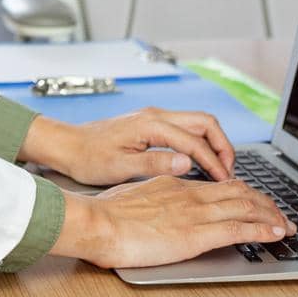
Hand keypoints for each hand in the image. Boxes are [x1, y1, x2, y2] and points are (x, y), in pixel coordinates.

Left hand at [21, 108, 236, 186]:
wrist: (67, 146)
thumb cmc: (88, 158)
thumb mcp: (120, 167)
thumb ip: (155, 163)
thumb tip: (187, 162)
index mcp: (150, 124)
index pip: (195, 141)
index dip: (214, 161)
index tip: (225, 180)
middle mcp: (156, 116)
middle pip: (205, 122)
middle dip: (223, 145)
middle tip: (230, 171)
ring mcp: (154, 118)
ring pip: (197, 123)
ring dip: (213, 143)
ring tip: (220, 169)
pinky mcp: (151, 125)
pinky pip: (186, 129)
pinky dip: (200, 143)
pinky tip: (200, 163)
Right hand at [51, 176, 295, 267]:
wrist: (96, 222)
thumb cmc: (103, 215)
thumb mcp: (130, 199)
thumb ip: (149, 202)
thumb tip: (152, 210)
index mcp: (172, 185)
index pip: (217, 185)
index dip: (241, 192)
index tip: (252, 201)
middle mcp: (189, 194)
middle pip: (239, 192)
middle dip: (265, 203)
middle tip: (280, 215)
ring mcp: (195, 213)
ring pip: (246, 207)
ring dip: (271, 216)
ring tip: (287, 225)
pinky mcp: (197, 234)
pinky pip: (240, 228)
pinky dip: (263, 230)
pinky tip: (276, 233)